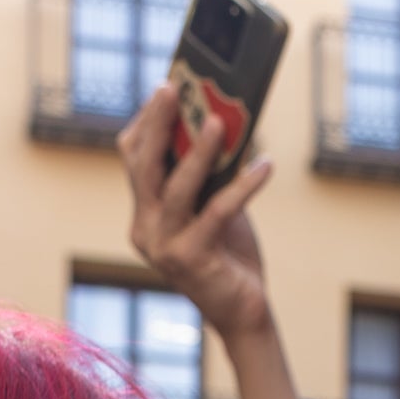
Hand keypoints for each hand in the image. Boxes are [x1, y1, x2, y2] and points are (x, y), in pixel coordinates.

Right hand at [119, 79, 279, 342]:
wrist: (242, 312)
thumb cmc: (229, 254)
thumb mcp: (214, 207)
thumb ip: (208, 175)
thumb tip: (220, 120)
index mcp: (143, 214)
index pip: (133, 159)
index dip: (146, 122)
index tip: (165, 86)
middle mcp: (144, 230)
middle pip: (144, 166)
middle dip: (157, 123)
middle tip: (174, 87)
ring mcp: (163, 247)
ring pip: (176, 187)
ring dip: (199, 151)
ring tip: (219, 120)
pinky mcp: (191, 260)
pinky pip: (218, 212)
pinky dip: (244, 186)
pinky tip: (266, 165)